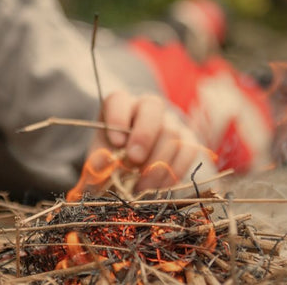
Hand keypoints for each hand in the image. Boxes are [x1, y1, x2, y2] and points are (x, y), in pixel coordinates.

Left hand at [95, 91, 209, 191]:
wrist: (130, 171)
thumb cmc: (111, 160)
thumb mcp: (98, 162)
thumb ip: (98, 164)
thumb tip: (104, 166)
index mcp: (119, 105)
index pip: (119, 100)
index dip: (118, 119)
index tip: (116, 143)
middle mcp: (146, 107)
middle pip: (153, 107)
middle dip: (144, 135)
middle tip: (134, 160)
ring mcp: (170, 121)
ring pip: (172, 132)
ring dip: (157, 162)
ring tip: (141, 185)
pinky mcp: (187, 139)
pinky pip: (188, 150)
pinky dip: (174, 171)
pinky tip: (159, 186)